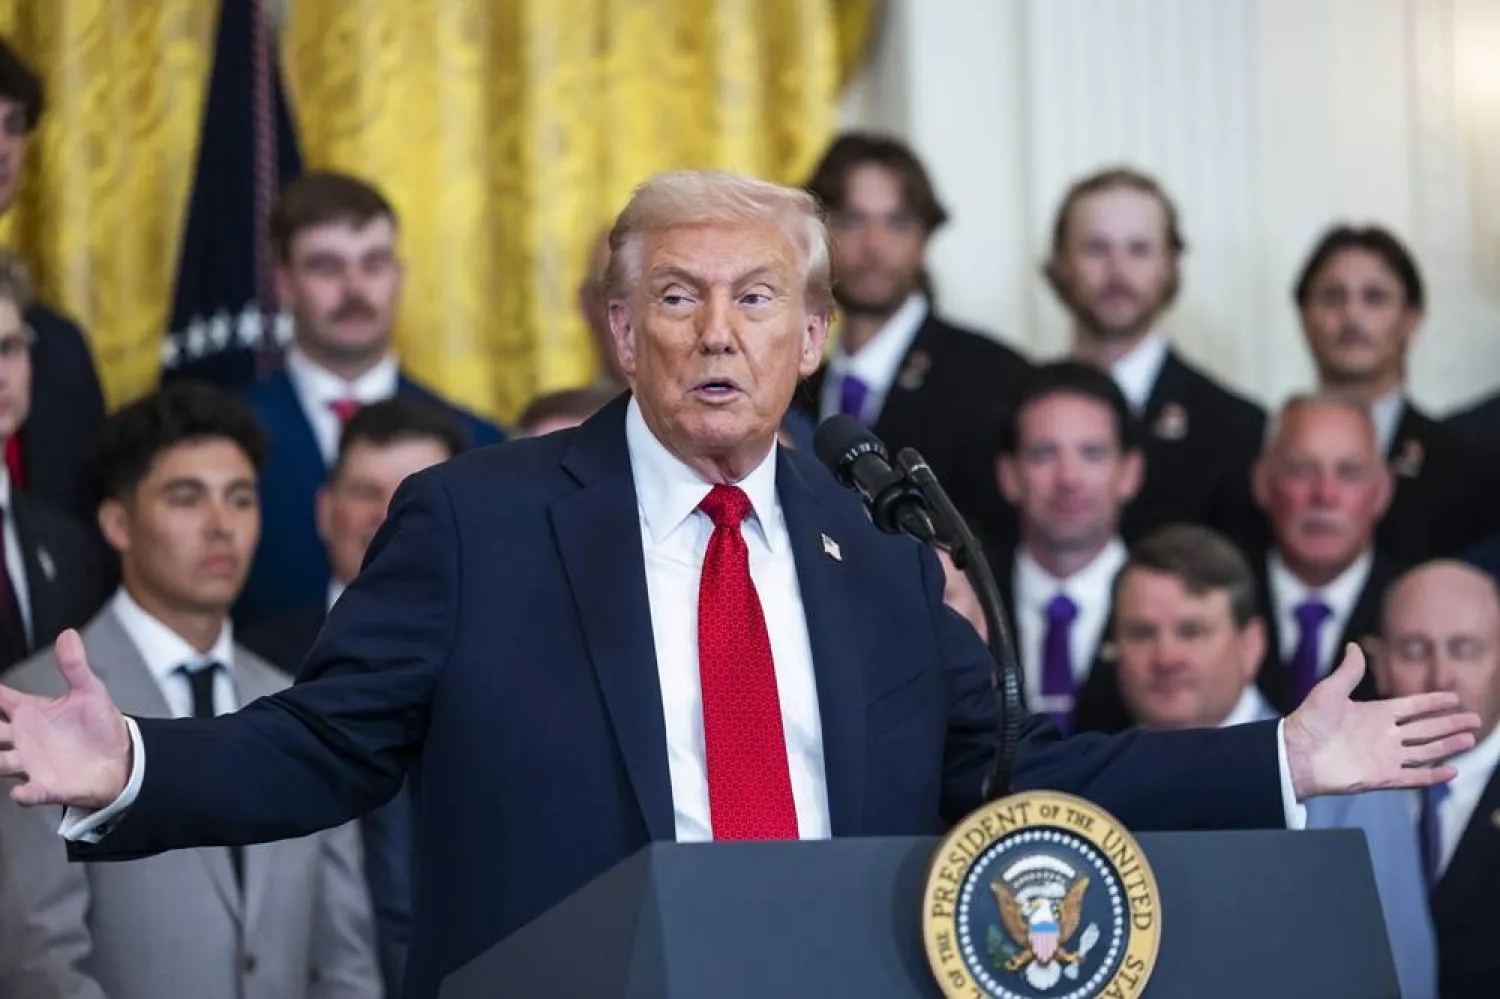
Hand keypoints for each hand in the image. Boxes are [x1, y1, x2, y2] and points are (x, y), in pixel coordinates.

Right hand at [0, 630, 131, 808]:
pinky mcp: (47, 786)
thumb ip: (74, 666)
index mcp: (30, 712)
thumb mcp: (89, 692)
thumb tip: (68, 634)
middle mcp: (23, 738)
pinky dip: (24, 794)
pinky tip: (21, 792)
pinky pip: (29, 793)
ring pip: (0, 762)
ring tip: (0, 756)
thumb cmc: (99, 726)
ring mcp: (31, 763)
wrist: (122, 758)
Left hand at [1284, 641, 1479, 799]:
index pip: (1412, 707)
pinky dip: (1432, 775)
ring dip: (1448, 746)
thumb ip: (1349, 671)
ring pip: (1425, 751)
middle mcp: (1384, 735)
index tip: (1454, 697)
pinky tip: (1451, 771)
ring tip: (1470, 739)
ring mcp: (1385, 757)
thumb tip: (1354, 645)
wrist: (1295, 753)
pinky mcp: (1382, 777)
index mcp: (1375, 713)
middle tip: (1476, 719)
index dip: (1433, 702)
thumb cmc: (1308, 721)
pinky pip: (1413, 777)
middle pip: (1426, 728)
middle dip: (1450, 724)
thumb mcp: (1330, 690)